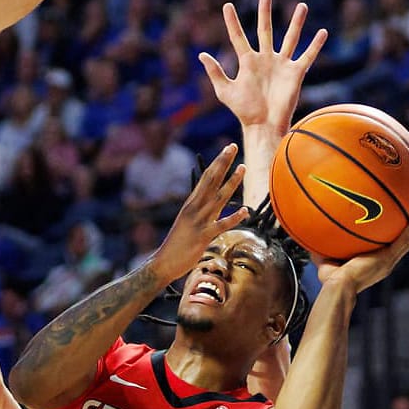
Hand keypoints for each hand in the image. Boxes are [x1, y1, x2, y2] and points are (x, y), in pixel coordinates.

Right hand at [149, 144, 250, 280]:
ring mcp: (199, 222)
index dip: (217, 163)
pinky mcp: (203, 237)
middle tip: (231, 146)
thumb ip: (200, 211)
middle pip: (210, 181)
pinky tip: (245, 210)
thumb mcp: (187, 222)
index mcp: (190, 204)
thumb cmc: (177, 244)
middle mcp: (194, 209)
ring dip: (232, 182)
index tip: (226, 149)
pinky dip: (233, 217)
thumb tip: (212, 202)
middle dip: (222, 163)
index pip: (205, 178)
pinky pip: (221, 225)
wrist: (163, 263)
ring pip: (218, 198)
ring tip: (243, 168)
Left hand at [200, 0, 327, 135]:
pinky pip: (307, 56)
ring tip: (302, 6)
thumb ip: (215, 72)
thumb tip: (202, 54)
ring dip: (296, 22)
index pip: (238, 36)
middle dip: (265, 13)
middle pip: (265, 30)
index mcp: (247, 61)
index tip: (227, 5)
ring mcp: (281, 64)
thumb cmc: (243, 110)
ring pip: (290, 38)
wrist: (263, 124)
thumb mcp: (225, 91)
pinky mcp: (295, 73)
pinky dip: (315, 45)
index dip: (232, 21)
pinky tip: (323, 32)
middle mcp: (265, 59)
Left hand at [313, 204, 408, 293]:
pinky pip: (405, 238)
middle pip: (406, 240)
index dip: (397, 235)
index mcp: (377, 263)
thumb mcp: (326, 261)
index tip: (400, 223)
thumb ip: (323, 250)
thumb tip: (311, 237)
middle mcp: (387, 262)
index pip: (391, 247)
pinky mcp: (389, 257)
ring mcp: (390, 260)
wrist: (338, 287)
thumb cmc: (331, 280)